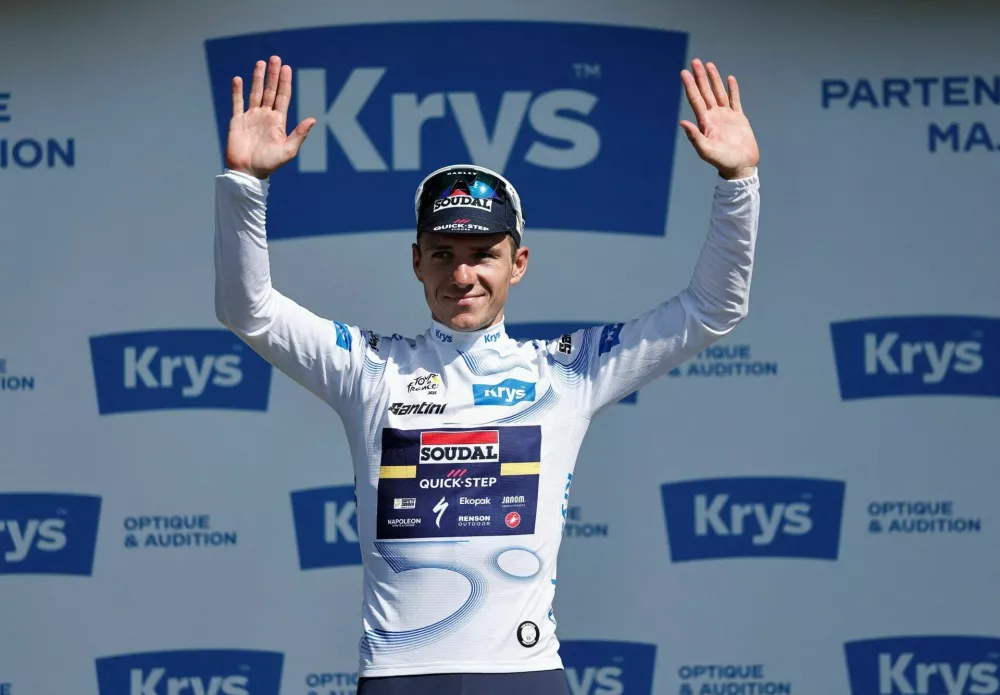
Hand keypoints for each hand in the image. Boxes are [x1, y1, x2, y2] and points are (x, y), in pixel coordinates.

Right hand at [226, 55, 315, 178]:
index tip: (287, 68)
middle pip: (270, 91)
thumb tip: (313, 119)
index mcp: (278, 122)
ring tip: (261, 63)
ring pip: (255, 93)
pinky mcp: (237, 121)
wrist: (248, 173)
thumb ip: (299, 134)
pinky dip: (237, 91)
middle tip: (275, 58)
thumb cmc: (269, 165)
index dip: (285, 82)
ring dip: (258, 78)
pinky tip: (238, 79)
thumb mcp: (288, 151)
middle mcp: (265, 116)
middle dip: (273, 75)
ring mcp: (251, 117)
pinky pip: (237, 103)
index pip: (283, 97)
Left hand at [679, 59, 759, 179]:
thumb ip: (695, 137)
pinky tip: (729, 79)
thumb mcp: (706, 151)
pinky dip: (732, 89)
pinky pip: (735, 100)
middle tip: (695, 61)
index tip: (684, 72)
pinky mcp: (739, 118)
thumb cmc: (723, 162)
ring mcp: (726, 116)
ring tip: (709, 65)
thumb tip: (682, 123)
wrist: (741, 168)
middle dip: (700, 77)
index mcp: (705, 122)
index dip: (690, 86)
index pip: (695, 99)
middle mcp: (714, 116)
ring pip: (718, 93)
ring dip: (713, 79)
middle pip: (705, 92)